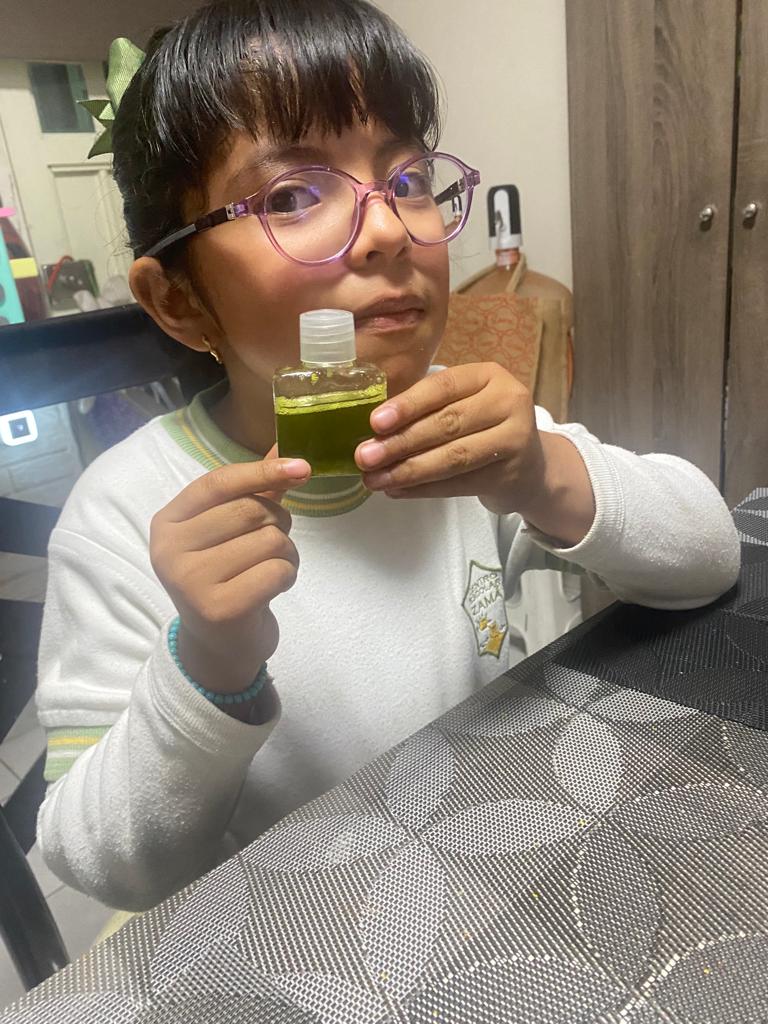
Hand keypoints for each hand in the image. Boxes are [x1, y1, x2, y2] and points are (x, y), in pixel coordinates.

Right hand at [150, 449, 310, 693]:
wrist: (219, 645)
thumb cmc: (227, 576)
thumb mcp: (231, 530)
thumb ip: (255, 489)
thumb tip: (286, 447)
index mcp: (168, 522)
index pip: (218, 482)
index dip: (262, 471)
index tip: (301, 467)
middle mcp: (170, 550)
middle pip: (250, 510)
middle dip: (278, 521)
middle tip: (276, 540)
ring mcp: (191, 582)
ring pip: (269, 540)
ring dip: (287, 552)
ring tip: (273, 567)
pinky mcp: (219, 609)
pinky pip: (276, 571)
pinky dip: (288, 575)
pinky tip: (272, 588)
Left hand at [355, 363, 594, 545]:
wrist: (531, 467)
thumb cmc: (483, 427)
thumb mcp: (465, 403)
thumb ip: (428, 408)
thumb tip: (373, 432)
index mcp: (489, 375)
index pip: (443, 386)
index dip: (408, 404)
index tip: (374, 423)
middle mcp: (508, 402)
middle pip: (447, 423)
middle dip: (401, 442)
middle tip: (364, 457)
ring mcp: (515, 439)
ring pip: (453, 457)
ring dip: (408, 470)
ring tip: (375, 479)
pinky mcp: (510, 475)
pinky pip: (459, 484)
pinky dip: (424, 489)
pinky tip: (397, 490)